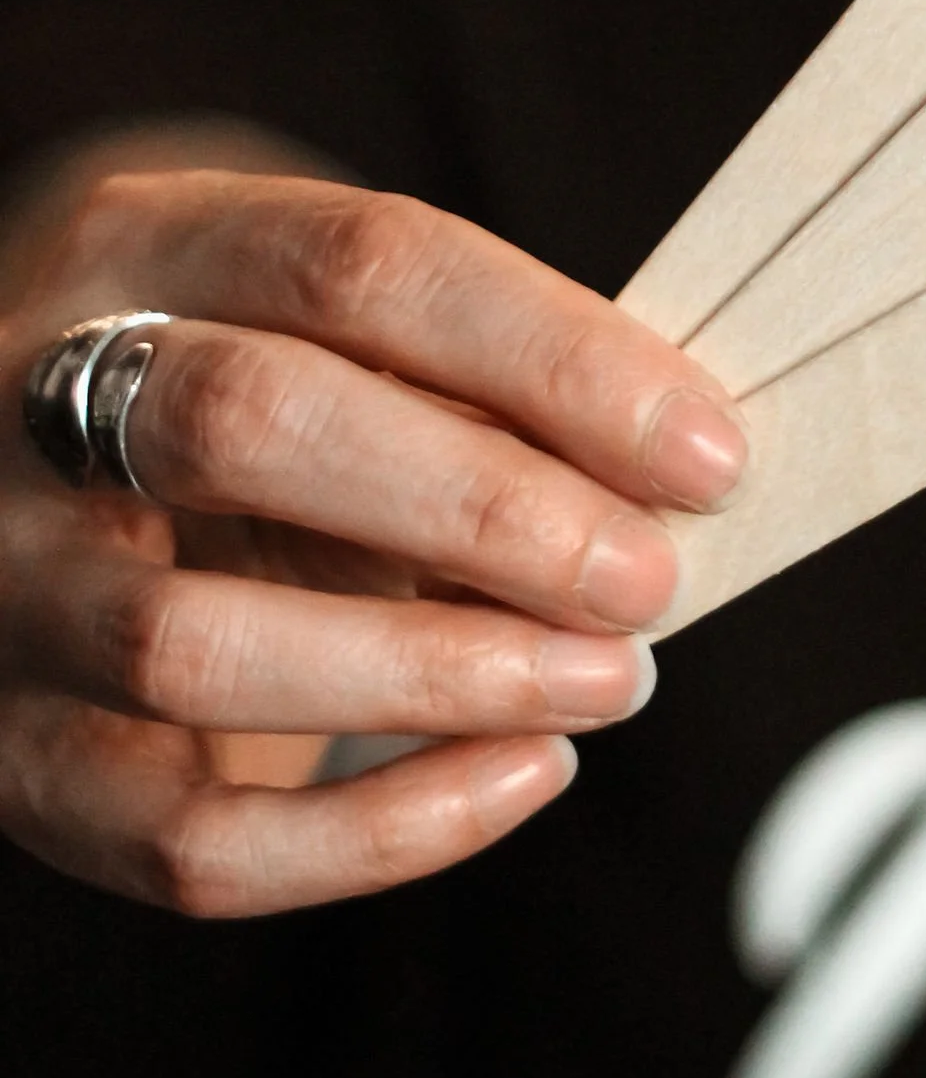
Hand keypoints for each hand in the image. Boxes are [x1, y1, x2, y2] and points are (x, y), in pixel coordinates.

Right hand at [0, 164, 746, 913]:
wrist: (28, 484)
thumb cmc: (251, 401)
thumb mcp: (332, 338)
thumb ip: (468, 384)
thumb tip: (667, 476)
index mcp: (141, 243)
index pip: (358, 263)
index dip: (550, 356)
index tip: (704, 449)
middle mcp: (28, 400)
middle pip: (254, 425)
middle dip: (487, 509)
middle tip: (651, 576)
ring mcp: (2, 587)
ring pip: (194, 648)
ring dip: (439, 674)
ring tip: (606, 680)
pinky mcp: (7, 760)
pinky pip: (181, 835)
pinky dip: (376, 832)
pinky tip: (519, 776)